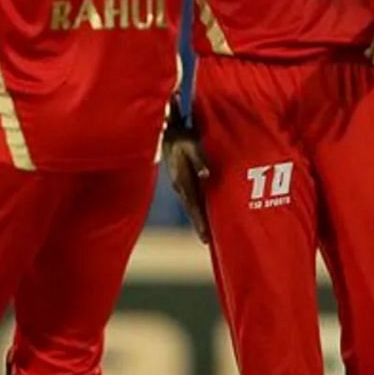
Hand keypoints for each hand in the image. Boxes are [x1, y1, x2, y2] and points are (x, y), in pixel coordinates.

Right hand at [164, 122, 211, 244]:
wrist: (167, 133)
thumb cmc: (181, 138)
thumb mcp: (191, 145)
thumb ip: (200, 160)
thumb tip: (207, 175)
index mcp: (182, 181)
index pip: (193, 206)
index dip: (200, 221)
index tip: (205, 237)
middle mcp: (180, 186)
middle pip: (191, 209)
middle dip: (199, 225)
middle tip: (207, 242)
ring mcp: (180, 184)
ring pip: (190, 205)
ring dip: (198, 218)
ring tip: (206, 233)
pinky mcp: (182, 181)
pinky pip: (190, 198)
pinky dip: (197, 208)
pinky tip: (202, 212)